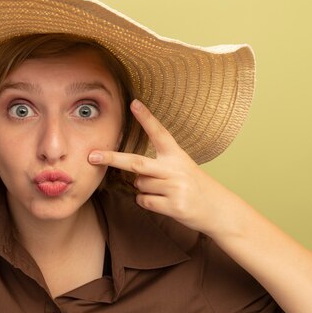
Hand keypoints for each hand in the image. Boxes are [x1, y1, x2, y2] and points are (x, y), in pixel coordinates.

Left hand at [88, 99, 235, 234]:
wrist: (219, 209)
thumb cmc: (195, 186)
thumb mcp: (182, 168)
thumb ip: (159, 166)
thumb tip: (133, 175)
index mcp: (177, 155)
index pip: (159, 133)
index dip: (146, 118)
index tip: (134, 103)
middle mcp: (175, 169)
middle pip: (136, 163)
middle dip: (112, 158)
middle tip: (92, 156)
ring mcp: (174, 187)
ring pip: (139, 185)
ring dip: (144, 189)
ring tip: (165, 191)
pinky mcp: (173, 205)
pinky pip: (144, 201)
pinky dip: (147, 202)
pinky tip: (164, 202)